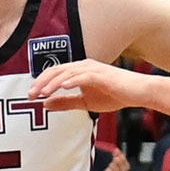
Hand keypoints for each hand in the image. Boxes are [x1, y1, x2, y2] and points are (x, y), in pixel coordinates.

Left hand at [30, 59, 148, 112]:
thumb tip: (45, 104)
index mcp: (78, 71)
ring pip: (68, 72)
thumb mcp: (86, 103)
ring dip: (53, 82)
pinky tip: (63, 87)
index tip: (30, 96)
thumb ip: (66, 103)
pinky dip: (73, 80)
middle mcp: (84, 66)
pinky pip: (84, 76)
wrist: (139, 93)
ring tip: (43, 92)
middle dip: (42, 82)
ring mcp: (93, 69)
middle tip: (30, 95)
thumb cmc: (115, 95)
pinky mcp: (102, 75)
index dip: (40, 83)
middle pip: (57, 70)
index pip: (54, 73)